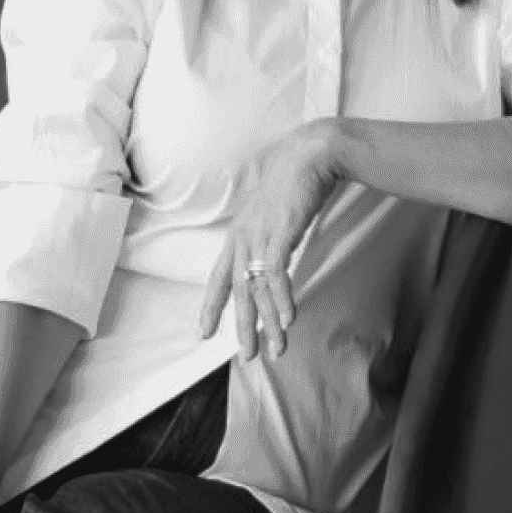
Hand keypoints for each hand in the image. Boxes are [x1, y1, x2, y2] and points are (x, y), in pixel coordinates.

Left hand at [196, 118, 350, 360]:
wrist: (308, 155)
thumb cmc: (292, 182)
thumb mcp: (270, 213)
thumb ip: (265, 235)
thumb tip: (268, 253)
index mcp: (238, 235)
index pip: (219, 278)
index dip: (211, 306)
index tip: (203, 332)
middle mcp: (243, 238)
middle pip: (240, 292)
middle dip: (244, 327)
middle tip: (247, 356)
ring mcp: (260, 236)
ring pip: (260, 289)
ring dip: (269, 322)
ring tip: (277, 349)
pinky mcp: (280, 233)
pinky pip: (278, 274)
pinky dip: (283, 298)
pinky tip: (288, 319)